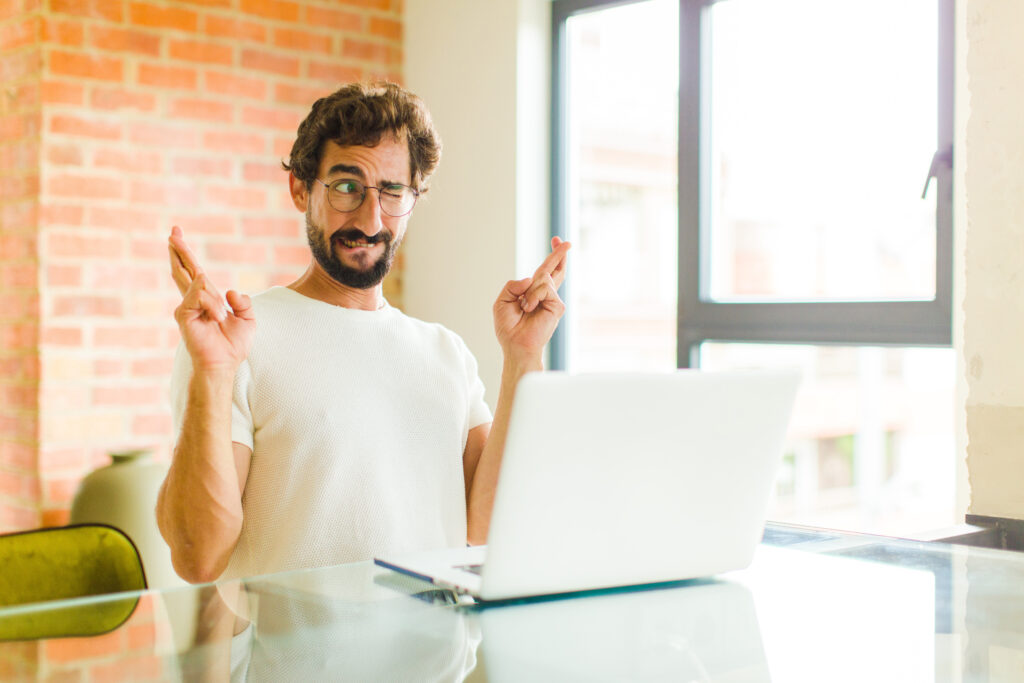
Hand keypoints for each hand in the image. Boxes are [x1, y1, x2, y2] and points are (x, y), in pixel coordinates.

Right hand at [169, 226, 254, 372]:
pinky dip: (212, 305)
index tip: (176, 234)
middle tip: (173, 231)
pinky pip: (199, 295)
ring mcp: (186, 306)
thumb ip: (242, 301)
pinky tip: (217, 318)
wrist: (224, 363)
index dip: (185, 253)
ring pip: (200, 283)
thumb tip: (229, 291)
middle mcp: (194, 300)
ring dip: (216, 303)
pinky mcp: (183, 314)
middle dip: (179, 250)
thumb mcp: (248, 319)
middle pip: (183, 269)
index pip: (194, 270)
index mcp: (207, 298)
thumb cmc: (233, 345)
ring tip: (221, 321)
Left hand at [493, 237, 570, 369]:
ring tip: (525, 309)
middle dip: (559, 254)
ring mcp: (553, 300)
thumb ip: (513, 285)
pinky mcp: (557, 306)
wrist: (516, 345)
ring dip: (529, 293)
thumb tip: (531, 278)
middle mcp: (545, 295)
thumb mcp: (502, 301)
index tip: (556, 240)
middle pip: (555, 269)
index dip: (552, 257)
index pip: (545, 271)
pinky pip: (544, 289)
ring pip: (542, 279)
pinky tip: (530, 310)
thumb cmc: (509, 327)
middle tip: (566, 241)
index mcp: (534, 293)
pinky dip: (533, 297)